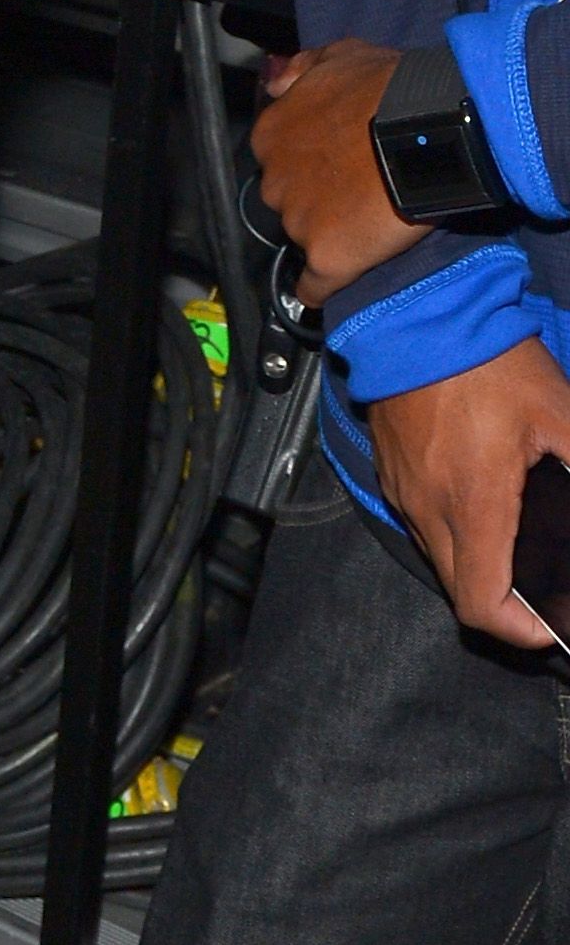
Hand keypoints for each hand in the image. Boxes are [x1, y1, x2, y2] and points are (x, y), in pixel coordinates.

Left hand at [253, 40, 407, 305]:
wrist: (428, 127)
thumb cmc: (389, 87)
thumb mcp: (340, 56)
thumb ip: (301, 69)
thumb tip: (274, 82)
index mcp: (272, 134)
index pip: (279, 158)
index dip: (310, 162)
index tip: (335, 163)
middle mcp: (276, 180)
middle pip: (287, 200)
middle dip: (314, 198)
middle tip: (355, 192)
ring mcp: (299, 222)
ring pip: (303, 239)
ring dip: (326, 236)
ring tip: (365, 225)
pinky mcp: (328, 258)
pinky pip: (313, 286)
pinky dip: (317, 291)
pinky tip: (324, 293)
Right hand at [364, 336, 569, 652]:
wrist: (416, 313)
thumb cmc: (486, 359)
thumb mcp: (562, 412)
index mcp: (474, 502)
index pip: (482, 604)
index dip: (518, 631)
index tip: (550, 624)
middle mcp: (429, 508)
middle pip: (461, 593)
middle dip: (504, 605)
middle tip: (543, 592)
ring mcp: (404, 492)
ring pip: (439, 560)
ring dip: (478, 568)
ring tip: (519, 544)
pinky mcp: (391, 473)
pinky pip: (422, 525)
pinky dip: (455, 534)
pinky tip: (485, 502)